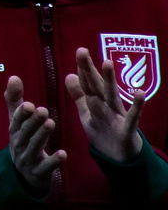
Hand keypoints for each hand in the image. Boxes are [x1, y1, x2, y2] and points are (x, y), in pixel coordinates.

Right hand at [5, 75, 64, 192]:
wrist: (23, 175)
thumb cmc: (22, 142)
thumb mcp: (17, 122)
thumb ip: (15, 100)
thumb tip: (13, 77)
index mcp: (14, 131)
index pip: (16, 121)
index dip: (21, 114)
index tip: (29, 105)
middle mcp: (18, 144)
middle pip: (25, 133)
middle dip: (33, 122)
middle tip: (43, 111)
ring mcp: (27, 159)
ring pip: (34, 147)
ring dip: (42, 135)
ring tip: (52, 123)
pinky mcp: (38, 172)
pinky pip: (46, 167)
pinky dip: (53, 161)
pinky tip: (63, 154)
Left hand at [70, 47, 146, 168]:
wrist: (118, 158)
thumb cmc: (103, 131)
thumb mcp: (87, 113)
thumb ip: (79, 95)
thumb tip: (69, 74)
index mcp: (96, 102)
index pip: (88, 83)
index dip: (83, 69)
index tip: (80, 51)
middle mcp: (107, 105)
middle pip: (96, 85)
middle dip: (89, 69)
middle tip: (82, 51)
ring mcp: (117, 116)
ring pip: (111, 96)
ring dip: (109, 80)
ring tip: (107, 62)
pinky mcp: (126, 129)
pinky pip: (132, 117)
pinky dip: (136, 106)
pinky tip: (140, 93)